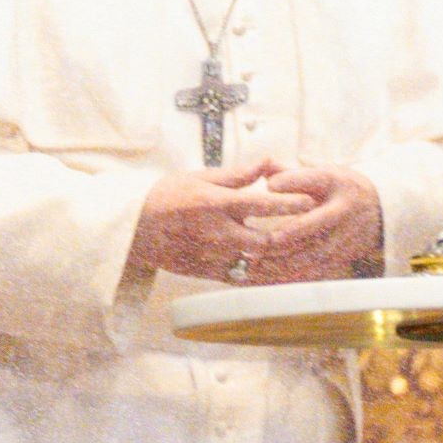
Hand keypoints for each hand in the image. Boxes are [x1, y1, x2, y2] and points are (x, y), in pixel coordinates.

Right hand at [127, 165, 313, 282]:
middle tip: (311, 233)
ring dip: (282, 262)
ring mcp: (210, 256)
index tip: (310, 200)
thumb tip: (267, 162)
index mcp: (214, 204)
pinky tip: (281, 273)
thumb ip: (236, 175)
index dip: (288, 203)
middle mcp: (215, 233)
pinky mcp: (206, 273)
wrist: (131, 229)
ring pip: (256, 267)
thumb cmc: (164, 196)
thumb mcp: (198, 178)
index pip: (260, 204)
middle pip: (264, 242)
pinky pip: (242, 279)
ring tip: (305, 256)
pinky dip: (263, 277)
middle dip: (290, 239)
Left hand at [236, 162, 383, 283]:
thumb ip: (293, 174)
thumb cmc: (343, 189)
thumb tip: (265, 171)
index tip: (269, 186)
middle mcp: (341, 213)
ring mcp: (343, 239)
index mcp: (337, 185)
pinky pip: (313, 271)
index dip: (292, 183)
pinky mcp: (340, 258)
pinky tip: (269, 277)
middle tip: (256, 240)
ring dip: (282, 261)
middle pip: (311, 226)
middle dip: (284, 235)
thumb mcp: (325, 173)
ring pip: (310, 254)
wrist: (380, 211)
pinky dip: (290, 276)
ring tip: (254, 263)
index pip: (314, 181)